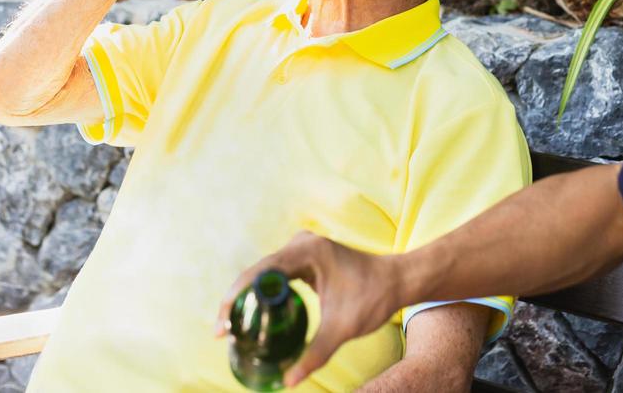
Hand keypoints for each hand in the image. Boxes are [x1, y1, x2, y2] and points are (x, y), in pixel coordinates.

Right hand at [217, 232, 405, 387]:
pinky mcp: (306, 258)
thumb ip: (315, 354)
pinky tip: (254, 315)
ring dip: (247, 298)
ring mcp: (302, 248)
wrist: (399, 280)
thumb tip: (289, 381)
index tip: (223, 327)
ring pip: (263, 274)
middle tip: (222, 332)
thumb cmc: (374, 297)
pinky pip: (276, 275)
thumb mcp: (342, 328)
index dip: (234, 300)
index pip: (258, 275)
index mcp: (306, 251)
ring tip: (231, 326)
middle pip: (256, 273)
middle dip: (236, 302)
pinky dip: (263, 294)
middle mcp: (300, 244)